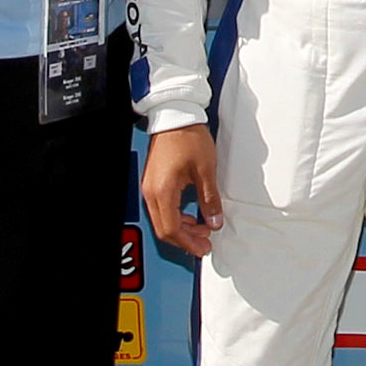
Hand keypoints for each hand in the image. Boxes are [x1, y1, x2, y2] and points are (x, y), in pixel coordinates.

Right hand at [143, 121, 224, 259]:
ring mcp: (150, 188)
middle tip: (206, 243)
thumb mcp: (206, 171)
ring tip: (203, 228)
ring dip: (183, 228)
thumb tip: (215, 221)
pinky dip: (177, 217)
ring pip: (162, 220)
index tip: (204, 248)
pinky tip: (192, 215)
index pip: (171, 229)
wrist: (176, 117)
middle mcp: (152, 192)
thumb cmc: (188, 138)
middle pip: (164, 229)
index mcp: (163, 192)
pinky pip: (162, 209)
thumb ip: (210, 199)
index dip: (188, 243)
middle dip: (186, 239)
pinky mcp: (154, 183)